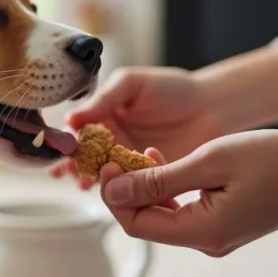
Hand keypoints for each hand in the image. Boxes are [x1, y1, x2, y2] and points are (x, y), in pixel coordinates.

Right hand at [51, 67, 223, 185]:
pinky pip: (126, 186)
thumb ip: (104, 98)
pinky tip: (107, 192)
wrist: (213, 108)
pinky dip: (115, 190)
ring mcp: (127, 160)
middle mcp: (112, 139)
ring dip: (90, 178)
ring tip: (83, 181)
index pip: (79, 129)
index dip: (69, 139)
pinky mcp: (146, 177)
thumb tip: (71, 117)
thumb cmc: (173, 89)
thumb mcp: (132, 84)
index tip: (64, 148)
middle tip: (67, 170)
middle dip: (74, 163)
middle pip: (85, 154)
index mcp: (104, 114)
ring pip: (102, 173)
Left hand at [99, 130, 277, 256]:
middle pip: (147, 222)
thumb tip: (114, 191)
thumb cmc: (272, 159)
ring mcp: (215, 236)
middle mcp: (206, 242)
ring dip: (147, 186)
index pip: (136, 225)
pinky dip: (168, 190)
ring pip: (162, 216)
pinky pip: (182, 212)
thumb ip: (159, 180)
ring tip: (145, 153)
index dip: (115, 195)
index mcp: (202, 232)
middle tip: (121, 153)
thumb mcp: (209, 162)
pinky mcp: (223, 224)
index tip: (110, 160)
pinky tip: (167, 163)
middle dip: (127, 189)